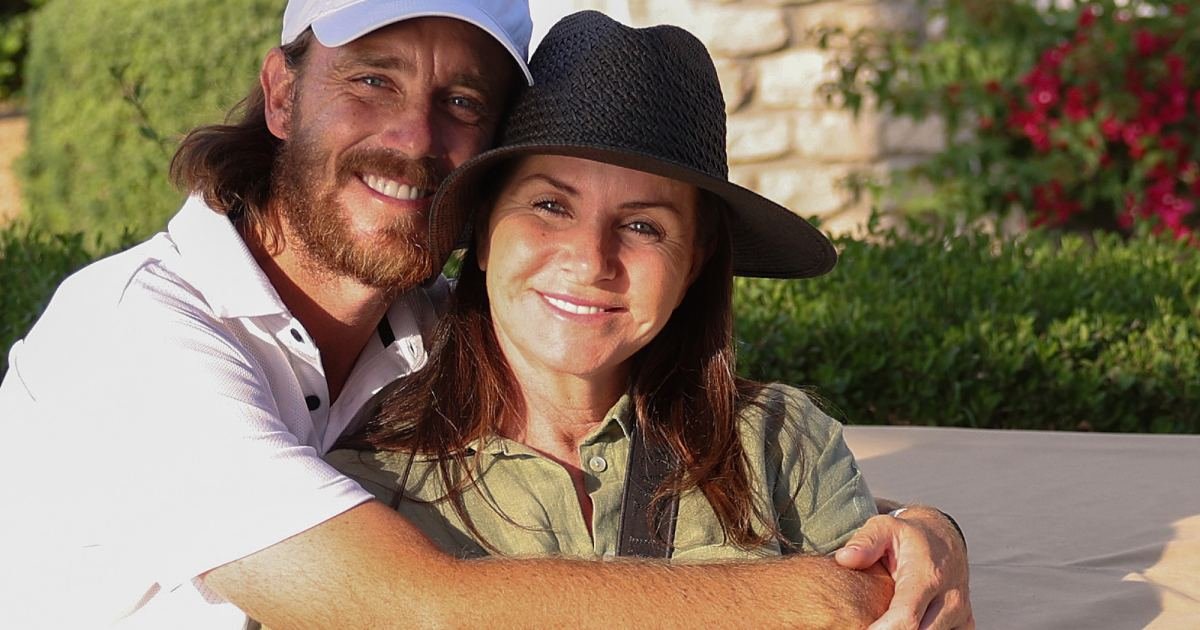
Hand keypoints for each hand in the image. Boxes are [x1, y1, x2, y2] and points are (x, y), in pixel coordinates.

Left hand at [834, 507, 973, 629]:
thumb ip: (865, 542)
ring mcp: (960, 614)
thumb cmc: (907, 536)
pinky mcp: (965, 624)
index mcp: (927, 576)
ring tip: (882, 623)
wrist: (943, 539)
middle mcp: (950, 598)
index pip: (906, 617)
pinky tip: (901, 626)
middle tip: (861, 627)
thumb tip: (844, 558)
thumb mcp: (883, 527)